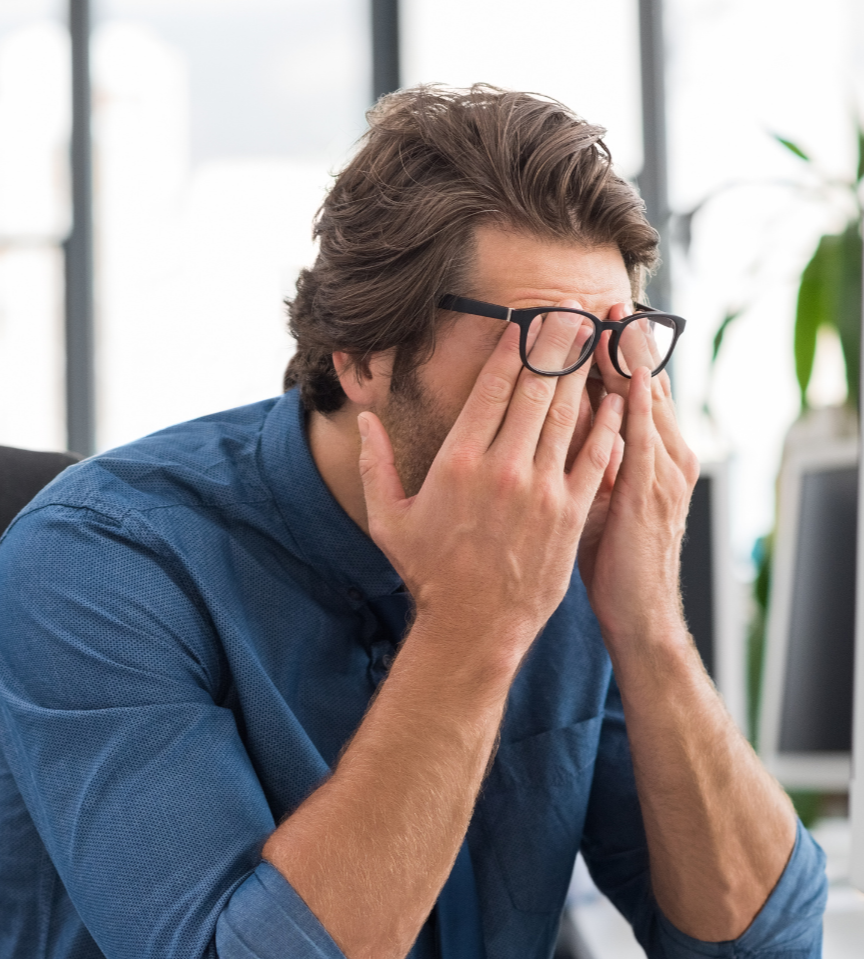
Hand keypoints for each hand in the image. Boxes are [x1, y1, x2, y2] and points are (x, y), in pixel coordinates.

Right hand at [358, 308, 624, 665]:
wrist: (474, 626)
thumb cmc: (429, 573)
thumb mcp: (389, 518)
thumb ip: (374, 464)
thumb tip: (365, 419)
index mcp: (459, 461)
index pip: (493, 386)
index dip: (514, 346)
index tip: (527, 319)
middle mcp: (503, 467)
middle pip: (537, 388)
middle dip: (556, 343)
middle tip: (571, 308)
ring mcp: (541, 490)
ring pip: (568, 414)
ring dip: (584, 371)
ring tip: (596, 336)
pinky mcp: (570, 513)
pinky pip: (595, 457)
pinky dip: (608, 424)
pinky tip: (617, 398)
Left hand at [578, 303, 698, 649]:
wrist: (639, 616)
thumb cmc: (617, 563)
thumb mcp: (605, 503)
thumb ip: (594, 462)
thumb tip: (567, 429)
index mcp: (656, 457)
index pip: (636, 391)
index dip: (619, 352)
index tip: (596, 316)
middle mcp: (667, 456)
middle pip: (645, 384)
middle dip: (625, 340)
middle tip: (605, 297)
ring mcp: (663, 472)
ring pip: (646, 400)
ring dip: (629, 356)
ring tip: (613, 314)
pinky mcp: (650, 492)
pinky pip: (639, 435)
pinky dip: (631, 399)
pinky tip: (620, 370)